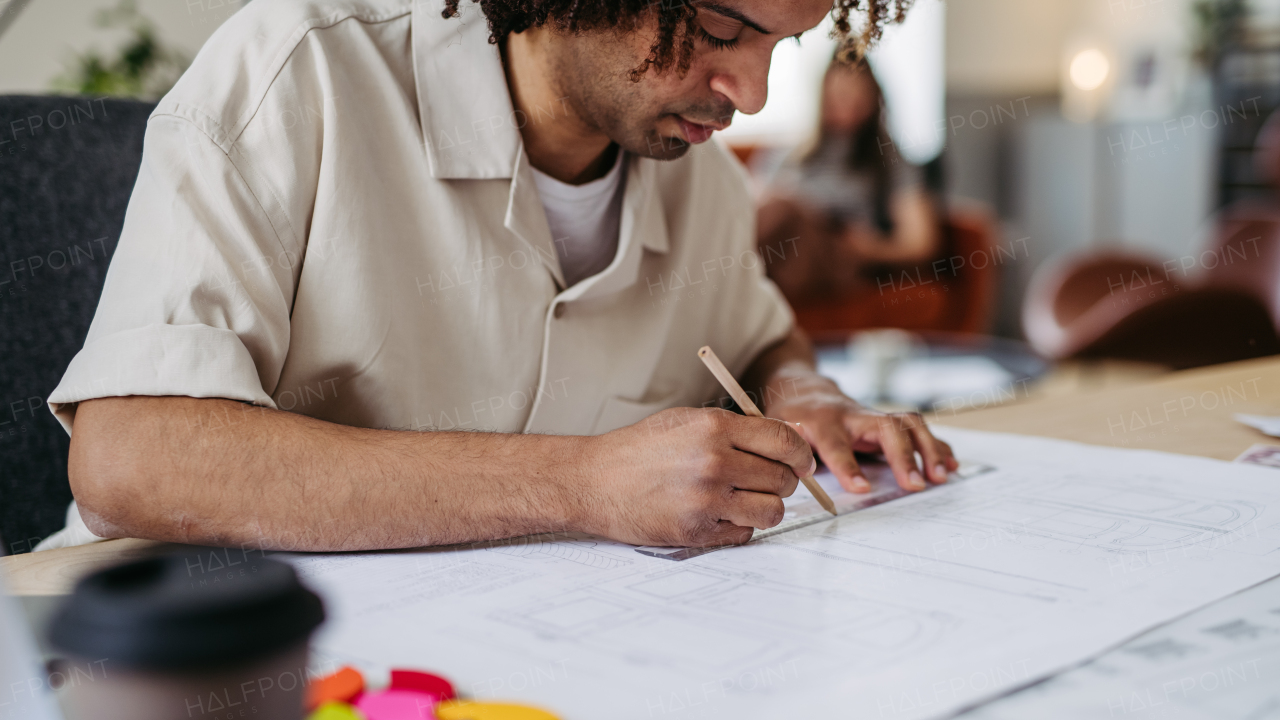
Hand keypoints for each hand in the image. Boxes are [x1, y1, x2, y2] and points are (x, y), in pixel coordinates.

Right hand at [581, 408, 814, 546]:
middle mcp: (714, 462)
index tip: (803, 463)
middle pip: (783, 479)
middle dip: (781, 482)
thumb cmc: (640, 449)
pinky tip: (716, 514)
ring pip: (772, 511)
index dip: (802, 454)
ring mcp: (706, 500)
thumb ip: (736, 429)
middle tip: (763, 482)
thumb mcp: (687, 421)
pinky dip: (738, 526)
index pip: (784, 441)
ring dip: (765, 508)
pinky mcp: (697, 531)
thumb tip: (790, 441)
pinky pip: (745, 534)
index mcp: (714, 428)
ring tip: (743, 500)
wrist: (593, 481)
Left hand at [764, 371, 957, 493]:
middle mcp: (853, 415)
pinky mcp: (887, 423)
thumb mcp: (778, 433)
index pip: (836, 444)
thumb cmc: (792, 419)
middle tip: (916, 485)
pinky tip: (950, 464)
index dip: (848, 467)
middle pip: (885, 426)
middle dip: (903, 455)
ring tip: (941, 476)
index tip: (862, 490)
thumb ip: (786, 455)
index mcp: (821, 422)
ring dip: (928, 449)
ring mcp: (874, 416)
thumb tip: (794, 480)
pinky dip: (937, 446)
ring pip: (908, 423)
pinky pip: (917, 430)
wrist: (806, 393)